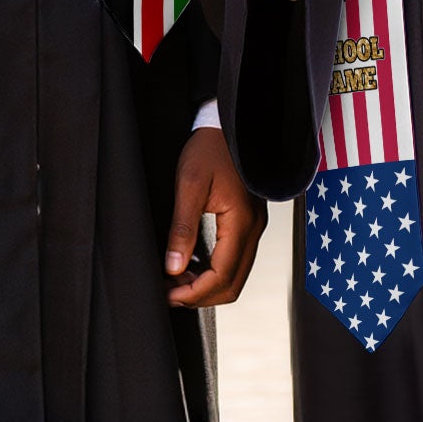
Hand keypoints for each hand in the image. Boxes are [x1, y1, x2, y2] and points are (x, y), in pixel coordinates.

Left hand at [164, 127, 265, 307]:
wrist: (227, 126)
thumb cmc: (209, 149)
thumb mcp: (189, 185)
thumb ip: (182, 228)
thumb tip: (173, 268)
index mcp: (241, 222)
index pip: (222, 276)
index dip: (194, 293)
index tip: (169, 295)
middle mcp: (253, 229)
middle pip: (232, 284)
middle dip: (201, 295)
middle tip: (170, 293)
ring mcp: (254, 227)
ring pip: (235, 275)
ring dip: (207, 285)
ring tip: (176, 280)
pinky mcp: (248, 223)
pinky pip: (236, 260)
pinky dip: (215, 271)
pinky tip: (193, 266)